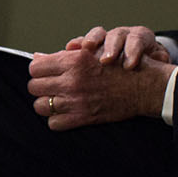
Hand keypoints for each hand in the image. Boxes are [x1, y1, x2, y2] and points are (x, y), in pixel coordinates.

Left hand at [27, 26, 171, 129]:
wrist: (143, 86)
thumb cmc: (118, 67)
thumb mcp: (91, 53)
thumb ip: (62, 56)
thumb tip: (37, 58)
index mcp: (73, 61)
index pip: (35, 67)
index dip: (38, 70)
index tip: (44, 72)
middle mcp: (72, 80)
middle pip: (34, 86)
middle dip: (41, 86)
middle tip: (50, 87)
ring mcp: (76, 101)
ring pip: (40, 106)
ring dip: (47, 103)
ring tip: (57, 100)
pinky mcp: (83, 118)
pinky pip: (54, 123)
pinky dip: (57, 120)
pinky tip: (65, 113)